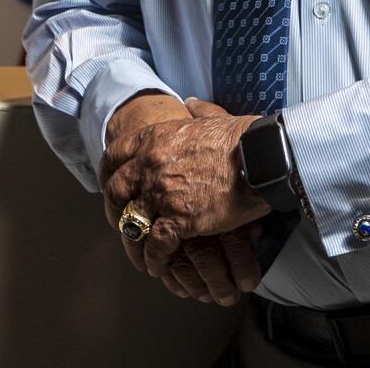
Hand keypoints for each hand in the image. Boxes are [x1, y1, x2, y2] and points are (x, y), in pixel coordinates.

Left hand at [101, 94, 271, 287]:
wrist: (261, 156)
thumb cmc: (242, 137)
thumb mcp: (212, 115)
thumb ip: (196, 111)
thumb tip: (190, 103)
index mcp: (153, 138)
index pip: (114, 157)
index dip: (108, 175)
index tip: (111, 188)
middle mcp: (149, 164)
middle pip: (116, 192)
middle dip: (115, 211)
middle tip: (121, 224)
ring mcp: (161, 193)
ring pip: (132, 223)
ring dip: (133, 243)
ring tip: (138, 256)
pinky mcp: (178, 219)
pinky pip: (156, 245)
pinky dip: (155, 259)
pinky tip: (157, 266)